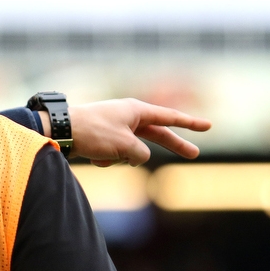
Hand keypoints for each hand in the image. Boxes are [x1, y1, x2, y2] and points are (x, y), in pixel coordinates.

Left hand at [69, 98, 210, 166]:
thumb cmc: (95, 133)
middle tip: (194, 154)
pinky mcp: (102, 138)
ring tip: (103, 152)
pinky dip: (105, 160)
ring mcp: (115, 127)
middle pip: (157, 134)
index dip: (190, 123)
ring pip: (130, 151)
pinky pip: (113, 155)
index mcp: (137, 110)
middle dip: (172, 146)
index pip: (170, 117)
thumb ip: (142, 154)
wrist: (61, 131)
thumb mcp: (126, 146)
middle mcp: (128, 116)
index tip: (208, 125)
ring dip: (120, 159)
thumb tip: (138, 158)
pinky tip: (91, 155)